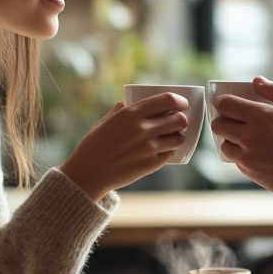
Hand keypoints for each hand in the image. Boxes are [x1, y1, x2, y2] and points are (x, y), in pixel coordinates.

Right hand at [61, 92, 188, 200]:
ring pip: (178, 138)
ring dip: (178, 136)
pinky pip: (170, 154)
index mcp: (131, 113)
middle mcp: (143, 128)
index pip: (167, 100)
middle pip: (179, 119)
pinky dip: (169, 151)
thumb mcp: (104, 122)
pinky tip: (163, 151)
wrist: (89, 173)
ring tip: (173, 137)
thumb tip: (127, 102)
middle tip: (179, 122)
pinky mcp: (151, 164)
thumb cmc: (94, 146)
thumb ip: (119, 111)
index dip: (180, 101)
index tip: (182, 104)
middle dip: (183, 120)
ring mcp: (149, 147)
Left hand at [209, 77, 272, 194]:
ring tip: (246, 138)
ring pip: (224, 145)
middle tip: (236, 120)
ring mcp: (248, 157)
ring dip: (231, 140)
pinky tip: (257, 153)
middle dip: (224, 120)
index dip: (225, 102)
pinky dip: (242, 155)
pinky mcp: (251, 173)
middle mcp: (249, 136)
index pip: (225, 104)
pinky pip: (236, 161)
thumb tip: (257, 81)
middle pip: (218, 125)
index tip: (230, 104)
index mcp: (260, 116)